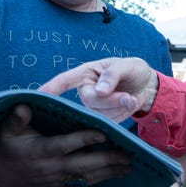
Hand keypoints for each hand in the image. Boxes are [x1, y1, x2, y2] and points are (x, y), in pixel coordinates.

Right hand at [0, 104, 131, 186]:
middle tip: (128, 156)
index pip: (67, 144)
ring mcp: (57, 177)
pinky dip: (101, 179)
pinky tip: (116, 175)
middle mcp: (52, 166)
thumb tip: (23, 106)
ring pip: (87, 176)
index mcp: (41, 150)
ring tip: (129, 167)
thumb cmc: (7, 145)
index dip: (85, 139)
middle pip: (84, 164)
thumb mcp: (7, 129)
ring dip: (109, 172)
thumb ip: (17, 118)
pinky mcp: (60, 184)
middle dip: (107, 161)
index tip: (104, 133)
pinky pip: (84, 182)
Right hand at [41, 57, 158, 122]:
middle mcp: (85, 90)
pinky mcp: (102, 118)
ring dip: (120, 107)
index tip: (39, 95)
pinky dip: (123, 113)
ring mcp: (93, 106)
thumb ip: (113, 75)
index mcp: (86, 73)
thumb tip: (100, 90)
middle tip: (129, 98)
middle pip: (90, 101)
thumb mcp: (127, 66)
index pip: (65, 80)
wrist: (146, 85)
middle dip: (111, 101)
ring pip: (101, 113)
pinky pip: (110, 121)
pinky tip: (129, 104)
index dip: (51, 88)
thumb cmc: (133, 70)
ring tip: (131, 98)